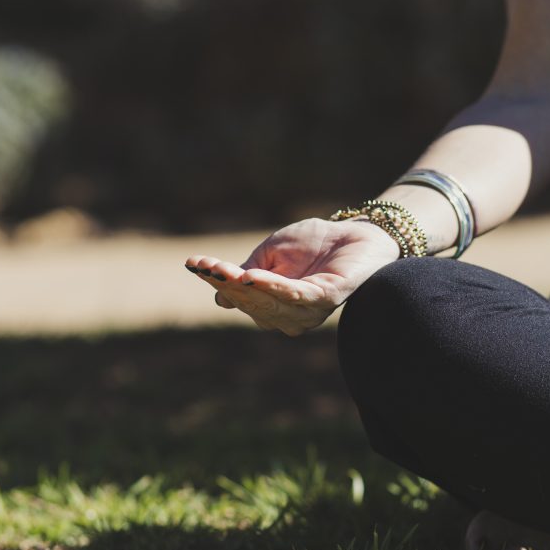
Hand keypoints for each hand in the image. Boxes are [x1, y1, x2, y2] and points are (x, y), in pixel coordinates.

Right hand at [184, 218, 399, 335]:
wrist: (355, 233)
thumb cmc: (314, 243)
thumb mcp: (271, 254)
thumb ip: (247, 272)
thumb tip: (218, 299)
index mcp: (271, 305)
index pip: (238, 296)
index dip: (216, 280)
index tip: (194, 263)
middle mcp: (288, 316)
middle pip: (249, 302)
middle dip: (226, 284)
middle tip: (208, 266)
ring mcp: (308, 312)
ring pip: (268, 303)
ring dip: (245, 288)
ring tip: (225, 271)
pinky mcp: (327, 300)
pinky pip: (296, 297)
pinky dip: (274, 288)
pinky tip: (254, 276)